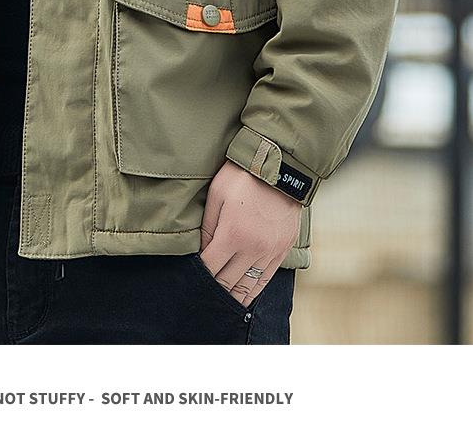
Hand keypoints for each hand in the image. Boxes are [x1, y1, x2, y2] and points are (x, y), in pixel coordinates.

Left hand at [198, 159, 300, 305]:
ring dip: (234, 297)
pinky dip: (255, 290)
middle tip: (202, 298)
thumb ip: (208, 227)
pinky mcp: (282, 249)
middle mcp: (252, 248)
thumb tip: (201, 252)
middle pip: (229, 281)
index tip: (190, 282)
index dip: (199, 277)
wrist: (280, 167)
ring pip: (249, 286)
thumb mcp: (217, 194)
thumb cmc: (243, 176)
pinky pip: (267, 278)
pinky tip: (246, 297)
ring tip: (222, 306)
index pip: (211, 267)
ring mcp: (270, 251)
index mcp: (232, 234)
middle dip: (214, 291)